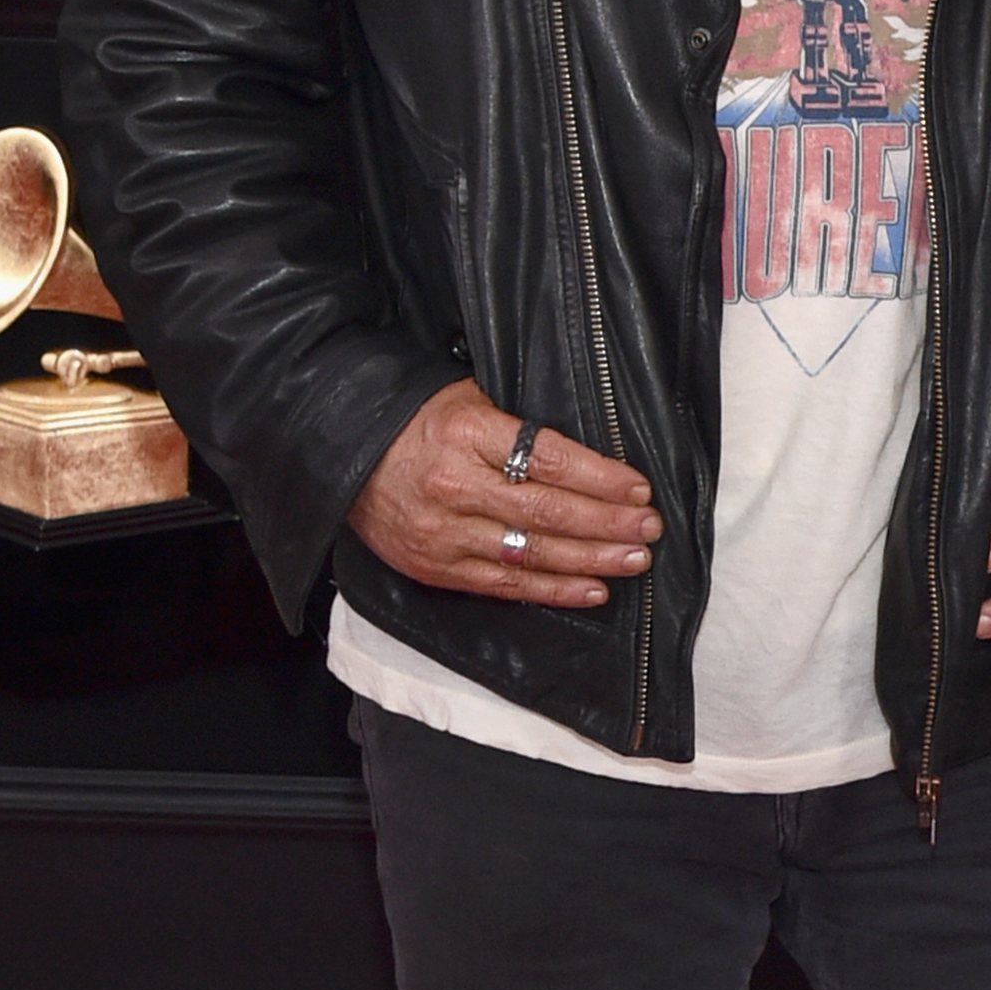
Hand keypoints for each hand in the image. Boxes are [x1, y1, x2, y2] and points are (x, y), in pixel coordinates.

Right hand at [347, 384, 660, 609]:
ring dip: (591, 560)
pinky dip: (554, 589)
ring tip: (634, 560)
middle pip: (547, 511)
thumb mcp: (466, 400)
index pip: (548, 458)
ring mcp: (443, 534)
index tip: (638, 489)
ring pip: (532, 553)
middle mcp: (454, 486)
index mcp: (466, 433)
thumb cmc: (418, 422)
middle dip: (607, 523)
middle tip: (648, 529)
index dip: (600, 478)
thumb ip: (519, 428)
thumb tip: (592, 457)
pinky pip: (505, 585)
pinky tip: (592, 589)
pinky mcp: (435, 569)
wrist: (341, 453)